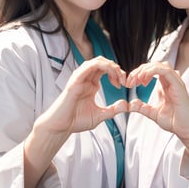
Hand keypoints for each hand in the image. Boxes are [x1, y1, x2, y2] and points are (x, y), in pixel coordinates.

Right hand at [24, 56, 126, 187]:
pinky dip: (101, 66)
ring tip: (118, 76)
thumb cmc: (76, 120)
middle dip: (116, 68)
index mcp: (91, 84)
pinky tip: (110, 74)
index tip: (124, 84)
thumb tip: (126, 105)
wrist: (62, 126)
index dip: (117, 74)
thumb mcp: (100, 115)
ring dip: (110, 65)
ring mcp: (80, 78)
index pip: (106, 70)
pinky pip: (88, 66)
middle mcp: (86, 79)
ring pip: (97, 61)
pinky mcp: (75, 80)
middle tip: (123, 79)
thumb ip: (113, 110)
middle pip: (103, 63)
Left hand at [127, 61, 188, 142]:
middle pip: (154, 65)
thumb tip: (131, 104)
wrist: (185, 130)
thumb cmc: (174, 121)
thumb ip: (141, 107)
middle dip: (140, 70)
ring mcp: (175, 83)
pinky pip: (166, 71)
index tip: (130, 83)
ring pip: (160, 65)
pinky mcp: (178, 86)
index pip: (151, 71)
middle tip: (131, 80)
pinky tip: (145, 79)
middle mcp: (170, 82)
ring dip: (146, 69)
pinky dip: (153, 71)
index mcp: (165, 86)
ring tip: (138, 79)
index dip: (138, 73)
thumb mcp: (152, 113)